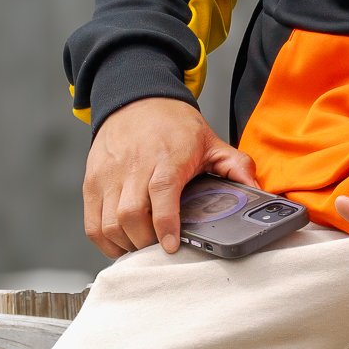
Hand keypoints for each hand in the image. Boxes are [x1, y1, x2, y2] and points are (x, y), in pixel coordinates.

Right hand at [83, 96, 256, 258]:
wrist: (135, 99)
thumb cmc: (173, 125)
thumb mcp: (211, 141)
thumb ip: (236, 166)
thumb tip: (256, 190)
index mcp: (166, 157)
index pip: (161, 193)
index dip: (165, 224)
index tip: (171, 246)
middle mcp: (133, 166)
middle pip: (130, 215)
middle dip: (146, 241)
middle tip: (160, 249)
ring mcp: (109, 175)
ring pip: (109, 222)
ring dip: (126, 244)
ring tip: (143, 247)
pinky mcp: (92, 182)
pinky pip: (92, 223)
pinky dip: (106, 241)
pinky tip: (123, 243)